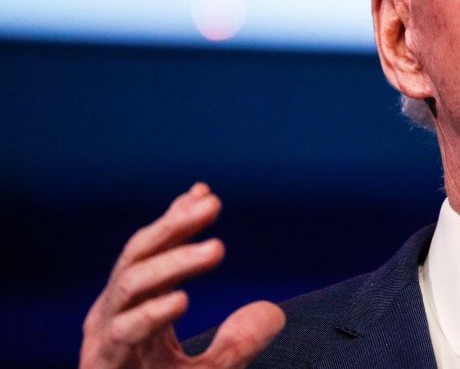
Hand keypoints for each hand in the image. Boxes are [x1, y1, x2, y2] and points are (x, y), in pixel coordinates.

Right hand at [80, 183, 284, 367]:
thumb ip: (235, 342)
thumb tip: (271, 311)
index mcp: (133, 309)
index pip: (153, 252)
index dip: (175, 221)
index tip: (205, 193)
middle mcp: (112, 318)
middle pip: (137, 257)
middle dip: (172, 227)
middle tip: (211, 205)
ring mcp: (104, 342)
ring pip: (129, 285)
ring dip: (173, 263)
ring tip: (216, 249)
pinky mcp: (103, 367)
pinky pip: (124, 334)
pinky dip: (151, 314)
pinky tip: (181, 299)